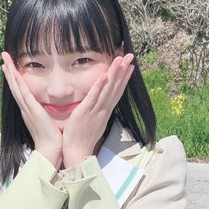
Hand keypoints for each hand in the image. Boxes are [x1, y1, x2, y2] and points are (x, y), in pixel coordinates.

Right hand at [1, 52, 62, 168]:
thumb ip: (45, 113)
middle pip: (14, 86)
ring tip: (5, 60)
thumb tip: (49, 107)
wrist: (50, 150)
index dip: (13, 78)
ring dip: (10, 73)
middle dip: (8, 71)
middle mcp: (25, 108)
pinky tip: (14, 73)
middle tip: (3, 57)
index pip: (19, 91)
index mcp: (28, 110)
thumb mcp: (47, 121)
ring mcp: (27, 109)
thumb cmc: (52, 138)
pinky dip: (18, 83)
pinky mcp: (32, 110)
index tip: (9, 67)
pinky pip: (24, 94)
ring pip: (16, 87)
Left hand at [62, 53, 134, 167]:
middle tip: (130, 56)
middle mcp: (103, 110)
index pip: (117, 92)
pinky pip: (93, 98)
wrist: (77, 153)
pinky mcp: (85, 112)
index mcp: (105, 112)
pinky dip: (99, 87)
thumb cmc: (82, 139)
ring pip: (107, 89)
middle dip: (123, 71)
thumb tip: (100, 105)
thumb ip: (97, 112)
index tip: (130, 66)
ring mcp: (95, 111)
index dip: (124, 78)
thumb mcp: (93, 123)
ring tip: (120, 60)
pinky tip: (103, 76)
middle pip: (115, 87)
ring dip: (114, 74)